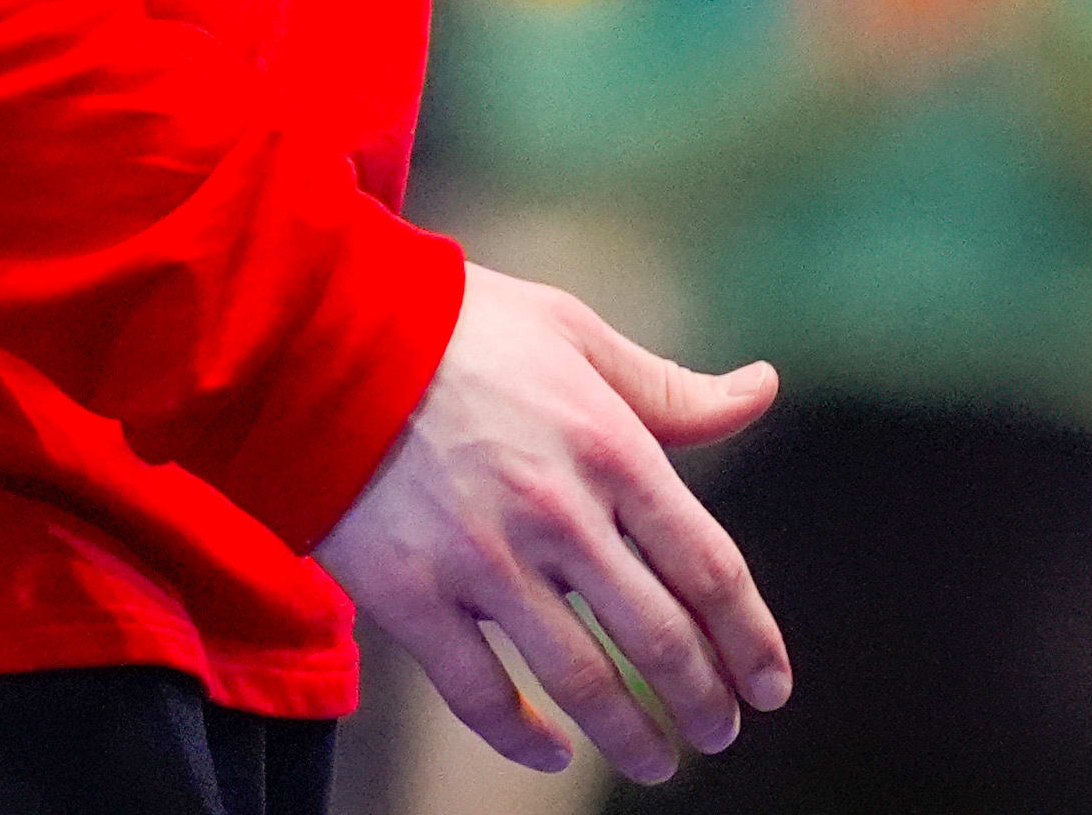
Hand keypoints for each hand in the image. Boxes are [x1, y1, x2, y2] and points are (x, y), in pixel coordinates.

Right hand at [312, 265, 789, 783]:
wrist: (320, 339)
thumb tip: (762, 390)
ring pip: (579, 678)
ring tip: (657, 761)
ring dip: (628, 732)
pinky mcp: (410, 597)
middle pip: (656, 635)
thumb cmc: (460, 331)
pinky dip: (521, 734)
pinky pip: (477, 691)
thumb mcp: (578, 336)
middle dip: (701, 697)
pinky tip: (553, 750)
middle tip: (721, 732)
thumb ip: (670, 389)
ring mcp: (483, 562)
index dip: (749, 637)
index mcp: (613, 448)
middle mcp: (559, 514)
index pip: (707, 566)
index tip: (771, 684)